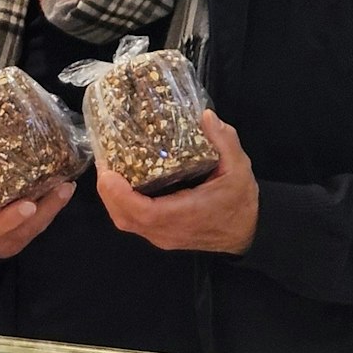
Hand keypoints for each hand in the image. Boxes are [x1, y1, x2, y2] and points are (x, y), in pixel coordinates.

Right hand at [0, 176, 73, 258]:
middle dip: (16, 217)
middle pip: (0, 228)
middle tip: (32, 204)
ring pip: (26, 229)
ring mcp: (6, 241)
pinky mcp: (23, 240)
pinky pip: (38, 226)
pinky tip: (65, 192)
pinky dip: (53, 209)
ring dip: (47, 209)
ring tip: (63, 190)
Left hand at [97, 110, 258, 254]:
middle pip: (126, 218)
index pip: (145, 213)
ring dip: (111, 198)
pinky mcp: (160, 234)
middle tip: (104, 163)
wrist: (249, 232)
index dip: (121, 196)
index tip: (108, 173)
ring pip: (126, 222)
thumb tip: (206, 116)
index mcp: (187, 215)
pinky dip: (121, 203)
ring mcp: (163, 236)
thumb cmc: (242, 201)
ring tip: (108, 168)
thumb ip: (224, 141)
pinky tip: (120, 182)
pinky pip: (133, 222)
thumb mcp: (239, 168)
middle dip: (108, 193)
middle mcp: (169, 231)